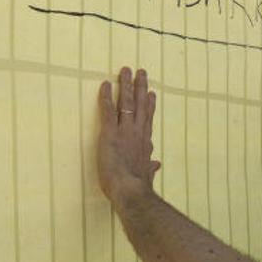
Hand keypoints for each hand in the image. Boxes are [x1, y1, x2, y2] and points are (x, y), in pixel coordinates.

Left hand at [98, 67, 160, 208]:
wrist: (131, 191)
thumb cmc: (137, 187)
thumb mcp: (147, 175)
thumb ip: (151, 167)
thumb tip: (156, 164)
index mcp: (145, 142)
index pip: (147, 119)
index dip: (149, 105)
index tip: (151, 93)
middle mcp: (137, 133)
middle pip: (139, 105)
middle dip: (140, 87)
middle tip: (141, 72)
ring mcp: (125, 131)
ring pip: (126, 103)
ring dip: (125, 85)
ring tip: (126, 71)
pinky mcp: (110, 133)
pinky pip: (107, 111)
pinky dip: (106, 97)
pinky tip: (104, 84)